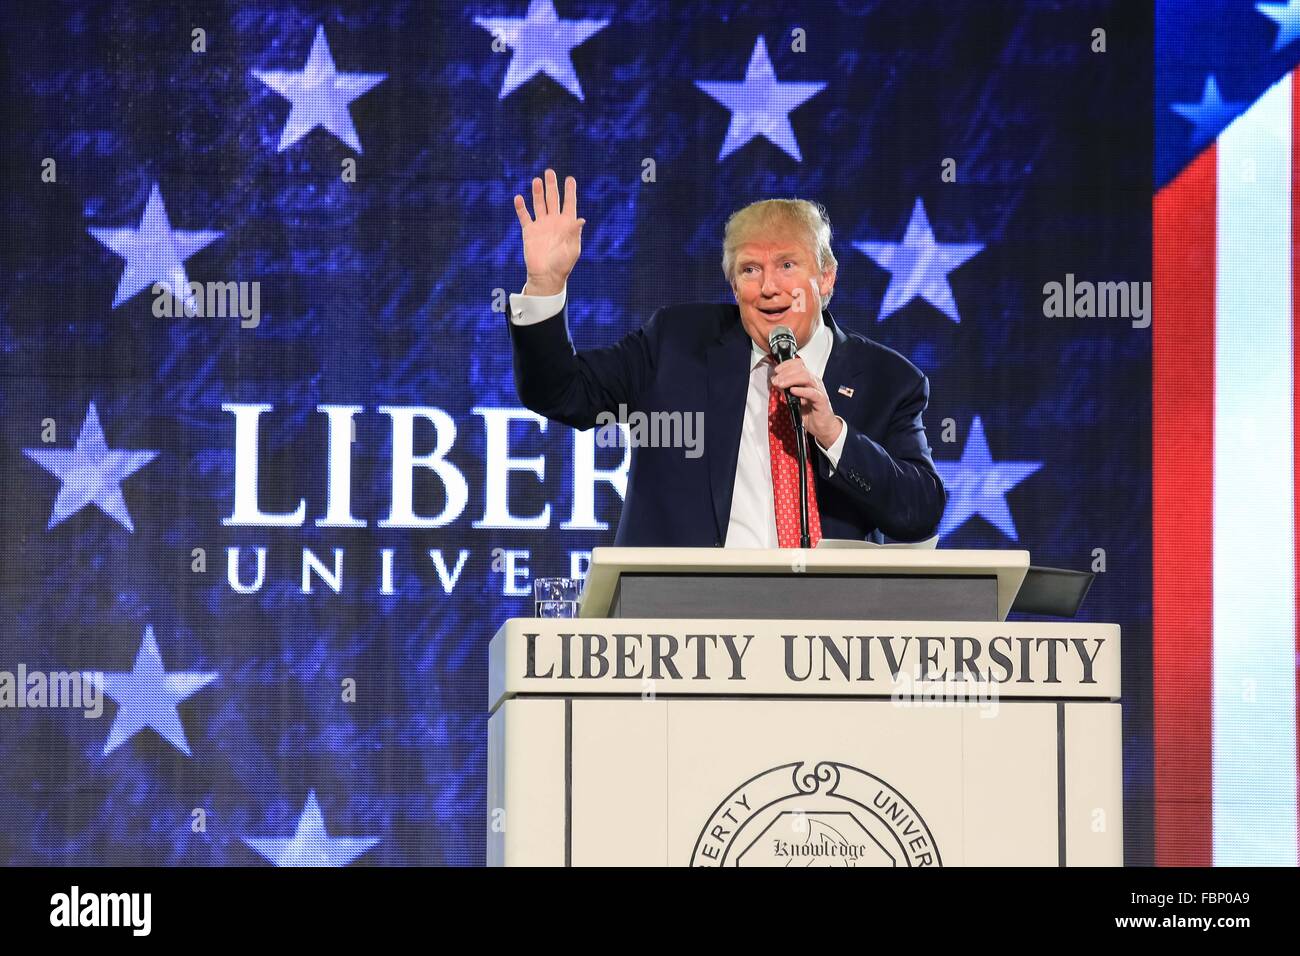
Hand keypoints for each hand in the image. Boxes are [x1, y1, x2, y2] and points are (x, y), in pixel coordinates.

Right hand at [513, 168, 584, 295]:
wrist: (546, 276)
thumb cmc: (563, 265)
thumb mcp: (572, 249)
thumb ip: (575, 233)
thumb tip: (581, 219)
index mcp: (566, 224)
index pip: (569, 204)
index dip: (570, 191)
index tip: (570, 179)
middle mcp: (554, 222)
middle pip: (552, 199)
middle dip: (552, 185)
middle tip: (550, 171)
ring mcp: (541, 225)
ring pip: (538, 204)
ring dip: (537, 192)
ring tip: (537, 180)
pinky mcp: (529, 232)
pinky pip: (524, 217)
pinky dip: (521, 208)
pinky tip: (519, 198)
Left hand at [770, 357, 843, 447]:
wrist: (823, 427)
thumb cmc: (811, 413)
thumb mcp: (794, 400)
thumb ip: (786, 391)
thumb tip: (776, 383)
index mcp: (808, 380)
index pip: (798, 364)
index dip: (786, 365)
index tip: (776, 370)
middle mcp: (814, 382)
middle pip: (800, 369)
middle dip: (785, 373)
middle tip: (775, 380)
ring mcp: (818, 390)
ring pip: (806, 377)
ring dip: (790, 379)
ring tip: (780, 384)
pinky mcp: (821, 400)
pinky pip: (812, 393)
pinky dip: (801, 390)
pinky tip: (793, 391)